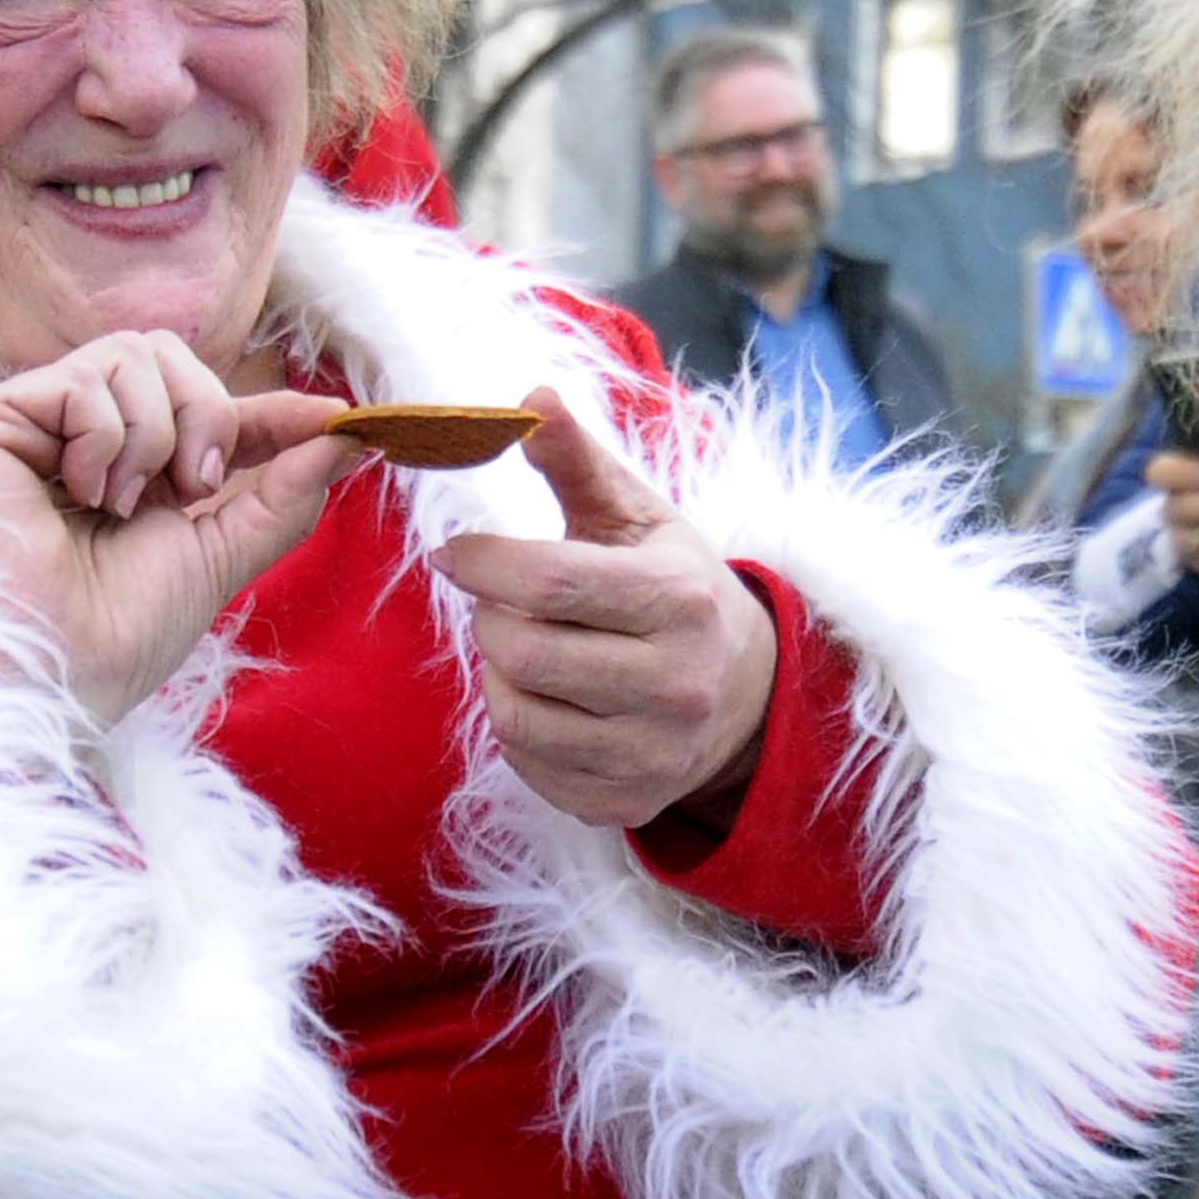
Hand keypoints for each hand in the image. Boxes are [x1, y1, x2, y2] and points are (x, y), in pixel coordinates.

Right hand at [0, 328, 374, 725]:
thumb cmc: (118, 637)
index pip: (200, 406)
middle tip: (193, 490)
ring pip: (129, 355)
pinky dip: (104, 442)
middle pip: (164, 353)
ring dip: (155, 437)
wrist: (53, 677)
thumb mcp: (219, 558)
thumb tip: (344, 436)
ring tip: (122, 507)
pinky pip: (80, 382)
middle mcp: (69, 439)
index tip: (331, 417)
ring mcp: (25, 426)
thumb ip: (281, 495)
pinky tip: (80, 498)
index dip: (265, 408)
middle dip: (206, 415)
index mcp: (123, 471)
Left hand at [433, 386, 777, 829]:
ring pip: (516, 714)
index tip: (456, 552)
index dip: (483, 562)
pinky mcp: (626, 801)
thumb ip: (578, 460)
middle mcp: (675, 683)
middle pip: (525, 653)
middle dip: (489, 618)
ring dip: (497, 673)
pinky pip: (528, 764)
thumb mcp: (638, 517)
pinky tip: (546, 697)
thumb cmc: (672, 586)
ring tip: (522, 646)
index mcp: (679, 599)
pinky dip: (516, 725)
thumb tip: (532, 397)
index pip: (551, 582)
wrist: (742, 691)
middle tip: (497, 601)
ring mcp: (653, 752)